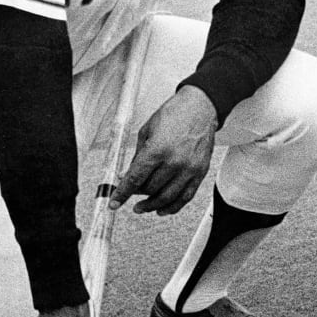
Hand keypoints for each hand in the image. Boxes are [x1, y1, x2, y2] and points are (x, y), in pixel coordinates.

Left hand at [112, 85, 217, 215]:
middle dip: (136, 194)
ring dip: (152, 206)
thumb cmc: (175, 114)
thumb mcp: (147, 131)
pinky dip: (173, 207)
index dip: (122, 193)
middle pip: (150, 189)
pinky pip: (185, 197)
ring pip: (166, 198)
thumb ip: (137, 156)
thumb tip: (128, 174)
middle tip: (131, 193)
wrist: (200, 107)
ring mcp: (188, 169)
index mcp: (157, 150)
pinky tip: (163, 209)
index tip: (115, 202)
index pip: (135, 179)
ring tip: (143, 207)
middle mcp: (174, 162)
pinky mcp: (200, 173)